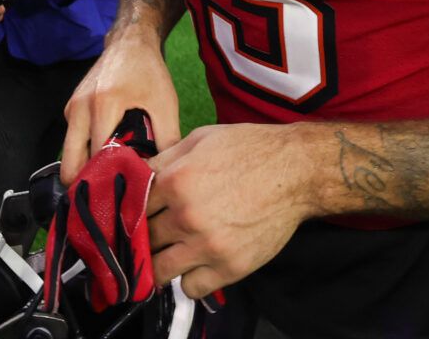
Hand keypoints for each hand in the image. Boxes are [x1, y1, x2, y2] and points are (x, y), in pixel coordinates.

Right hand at [62, 32, 179, 184]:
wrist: (129, 42)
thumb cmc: (149, 72)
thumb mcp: (165, 105)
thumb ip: (167, 140)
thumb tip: (163, 175)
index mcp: (103, 106)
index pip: (98, 158)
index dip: (111, 179)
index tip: (124, 194)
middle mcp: (79, 109)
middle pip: (70, 164)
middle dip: (88, 182)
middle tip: (111, 195)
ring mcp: (71, 108)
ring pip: (70, 154)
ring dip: (86, 167)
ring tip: (111, 177)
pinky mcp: (70, 108)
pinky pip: (73, 140)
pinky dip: (86, 152)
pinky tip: (107, 155)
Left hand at [146, 124, 315, 299]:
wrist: (295, 171)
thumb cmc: (250, 150)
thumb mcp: (200, 139)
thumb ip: (165, 159)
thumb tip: (136, 172)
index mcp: (175, 181)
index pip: (133, 207)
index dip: (134, 209)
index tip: (139, 213)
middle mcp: (187, 216)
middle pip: (145, 239)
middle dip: (147, 236)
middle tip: (155, 233)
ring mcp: (208, 245)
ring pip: (160, 270)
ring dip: (161, 263)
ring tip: (170, 254)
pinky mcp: (230, 267)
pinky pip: (192, 288)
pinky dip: (189, 280)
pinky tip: (196, 264)